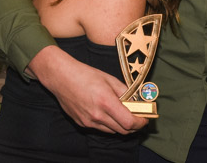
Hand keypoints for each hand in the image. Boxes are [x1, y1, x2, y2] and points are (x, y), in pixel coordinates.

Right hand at [28, 45, 146, 134]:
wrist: (62, 78)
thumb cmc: (86, 75)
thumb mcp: (110, 80)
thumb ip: (126, 92)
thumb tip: (138, 101)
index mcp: (106, 102)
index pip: (129, 122)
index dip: (140, 123)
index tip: (145, 119)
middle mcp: (97, 115)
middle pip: (122, 130)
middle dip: (134, 126)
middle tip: (139, 118)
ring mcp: (88, 122)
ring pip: (112, 131)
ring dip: (122, 126)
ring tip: (126, 115)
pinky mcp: (82, 123)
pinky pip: (101, 128)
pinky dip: (110, 124)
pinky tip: (110, 114)